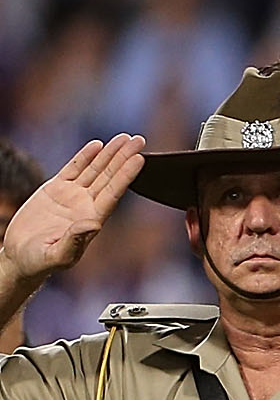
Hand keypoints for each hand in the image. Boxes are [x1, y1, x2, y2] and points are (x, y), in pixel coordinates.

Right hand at [1, 137, 144, 285]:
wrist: (20, 256)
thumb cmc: (40, 261)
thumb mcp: (58, 254)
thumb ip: (74, 241)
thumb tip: (93, 225)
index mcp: (92, 220)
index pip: (114, 192)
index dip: (127, 175)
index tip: (140, 159)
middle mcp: (86, 205)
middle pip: (109, 176)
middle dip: (124, 158)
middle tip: (139, 140)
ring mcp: (72, 196)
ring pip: (95, 169)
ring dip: (109, 154)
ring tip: (124, 138)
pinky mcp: (55, 190)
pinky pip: (73, 169)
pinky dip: (85, 156)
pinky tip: (97, 145)